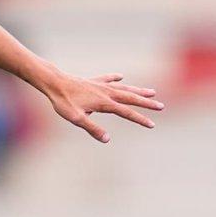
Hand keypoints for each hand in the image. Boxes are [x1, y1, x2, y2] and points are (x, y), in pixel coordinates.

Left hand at [41, 72, 162, 143]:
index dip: (140, 119)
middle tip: (161, 106)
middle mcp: (106, 92)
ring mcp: (100, 85)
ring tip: (151, 91)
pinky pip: (108, 79)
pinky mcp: (93, 81)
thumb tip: (107, 139)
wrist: (54, 83)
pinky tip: (121, 77)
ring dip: (137, 90)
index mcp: (104, 103)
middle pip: (130, 98)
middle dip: (146, 103)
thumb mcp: (76, 118)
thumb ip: (92, 129)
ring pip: (123, 88)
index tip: (152, 125)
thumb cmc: (64, 102)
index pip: (126, 112)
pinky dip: (115, 78)